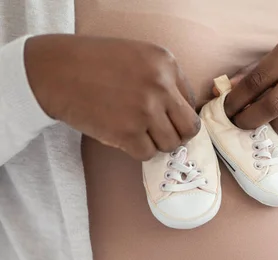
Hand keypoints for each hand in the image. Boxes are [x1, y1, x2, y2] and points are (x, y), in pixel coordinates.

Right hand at [25, 34, 200, 160]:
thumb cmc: (95, 63)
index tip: (163, 116)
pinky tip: (123, 136)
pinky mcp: (128, 132)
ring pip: (170, 144)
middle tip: (160, 133)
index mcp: (165, 63)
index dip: (177, 112)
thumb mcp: (137, 55)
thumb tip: (184, 111)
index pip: (190, 101)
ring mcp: (145, 110)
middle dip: (177, 134)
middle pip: (189, 128)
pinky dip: (137, 150)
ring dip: (156, 143)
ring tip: (137, 132)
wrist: (55, 72)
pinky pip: (147, 154)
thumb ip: (164, 78)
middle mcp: (160, 86)